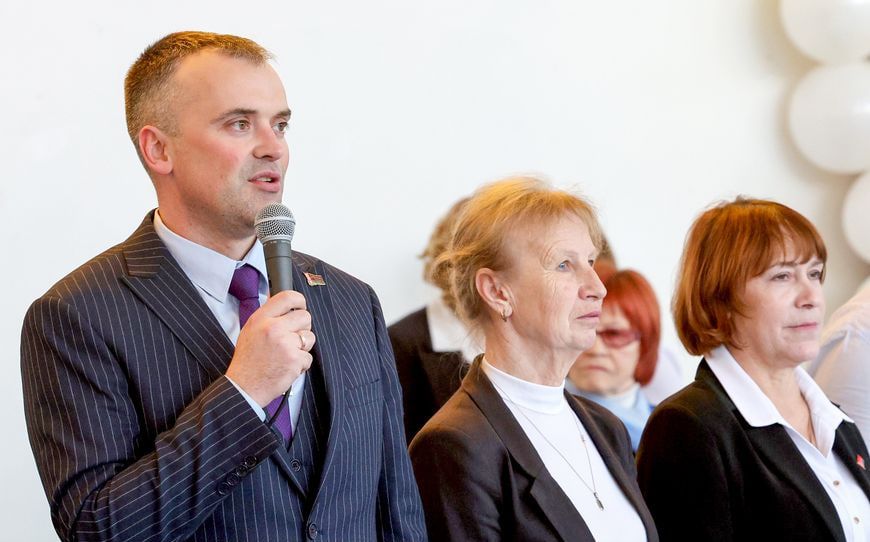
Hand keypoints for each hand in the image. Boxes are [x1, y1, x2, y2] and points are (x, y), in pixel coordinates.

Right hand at [226, 290, 316, 405]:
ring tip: (287, 355)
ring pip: (310, 337)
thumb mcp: (250, 331)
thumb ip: (268, 318)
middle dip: (303, 328)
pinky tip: (286, 367)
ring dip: (303, 347)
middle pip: (305, 316)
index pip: (287, 297)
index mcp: (261, 319)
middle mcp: (273, 328)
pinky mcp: (294, 359)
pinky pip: (308, 357)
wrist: (244, 387)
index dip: (299, 300)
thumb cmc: (248, 361)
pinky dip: (301, 364)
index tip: (301, 305)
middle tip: (293, 338)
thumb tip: (285, 305)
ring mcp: (285, 344)